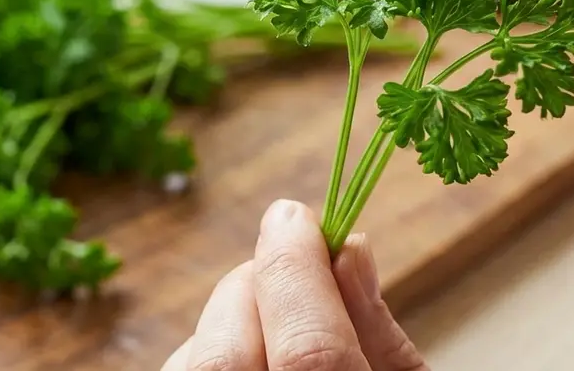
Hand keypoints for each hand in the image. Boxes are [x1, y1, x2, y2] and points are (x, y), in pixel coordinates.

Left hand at [162, 199, 428, 370]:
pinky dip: (213, 353)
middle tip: (293, 268)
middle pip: (228, 355)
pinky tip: (254, 359)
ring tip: (280, 328)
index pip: (310, 352)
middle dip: (258, 290)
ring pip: (193, 363)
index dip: (297, 274)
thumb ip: (380, 334)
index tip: (294, 217)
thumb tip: (348, 250)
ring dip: (232, 326)